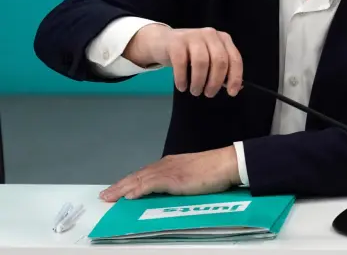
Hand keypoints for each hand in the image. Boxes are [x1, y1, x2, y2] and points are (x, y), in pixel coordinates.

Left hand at [99, 147, 240, 201]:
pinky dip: (138, 190)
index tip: (118, 188)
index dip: (130, 181)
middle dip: (120, 186)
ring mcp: (169, 171)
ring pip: (139, 180)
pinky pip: (150, 185)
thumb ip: (180, 180)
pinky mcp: (173, 179)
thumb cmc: (216, 170)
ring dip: (123, 189)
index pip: (145, 173)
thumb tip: (171, 191)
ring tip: (109, 197)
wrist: (227, 163)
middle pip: (137, 176)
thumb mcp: (193, 175)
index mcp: (171, 164)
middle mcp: (166, 165)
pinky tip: (129, 197)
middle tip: (105, 195)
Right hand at [124, 25, 242, 96]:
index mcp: (223, 39)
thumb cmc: (190, 54)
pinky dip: (182, 78)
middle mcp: (210, 34)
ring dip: (199, 82)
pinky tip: (182, 86)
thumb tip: (235, 87)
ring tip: (195, 91)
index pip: (235, 59)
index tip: (232, 93)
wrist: (161, 42)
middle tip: (209, 94)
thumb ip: (221, 70)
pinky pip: (181, 63)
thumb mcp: (208, 58)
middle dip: (216, 82)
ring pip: (201, 62)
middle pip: (220, 61)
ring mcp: (193, 36)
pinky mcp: (176, 42)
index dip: (235, 77)